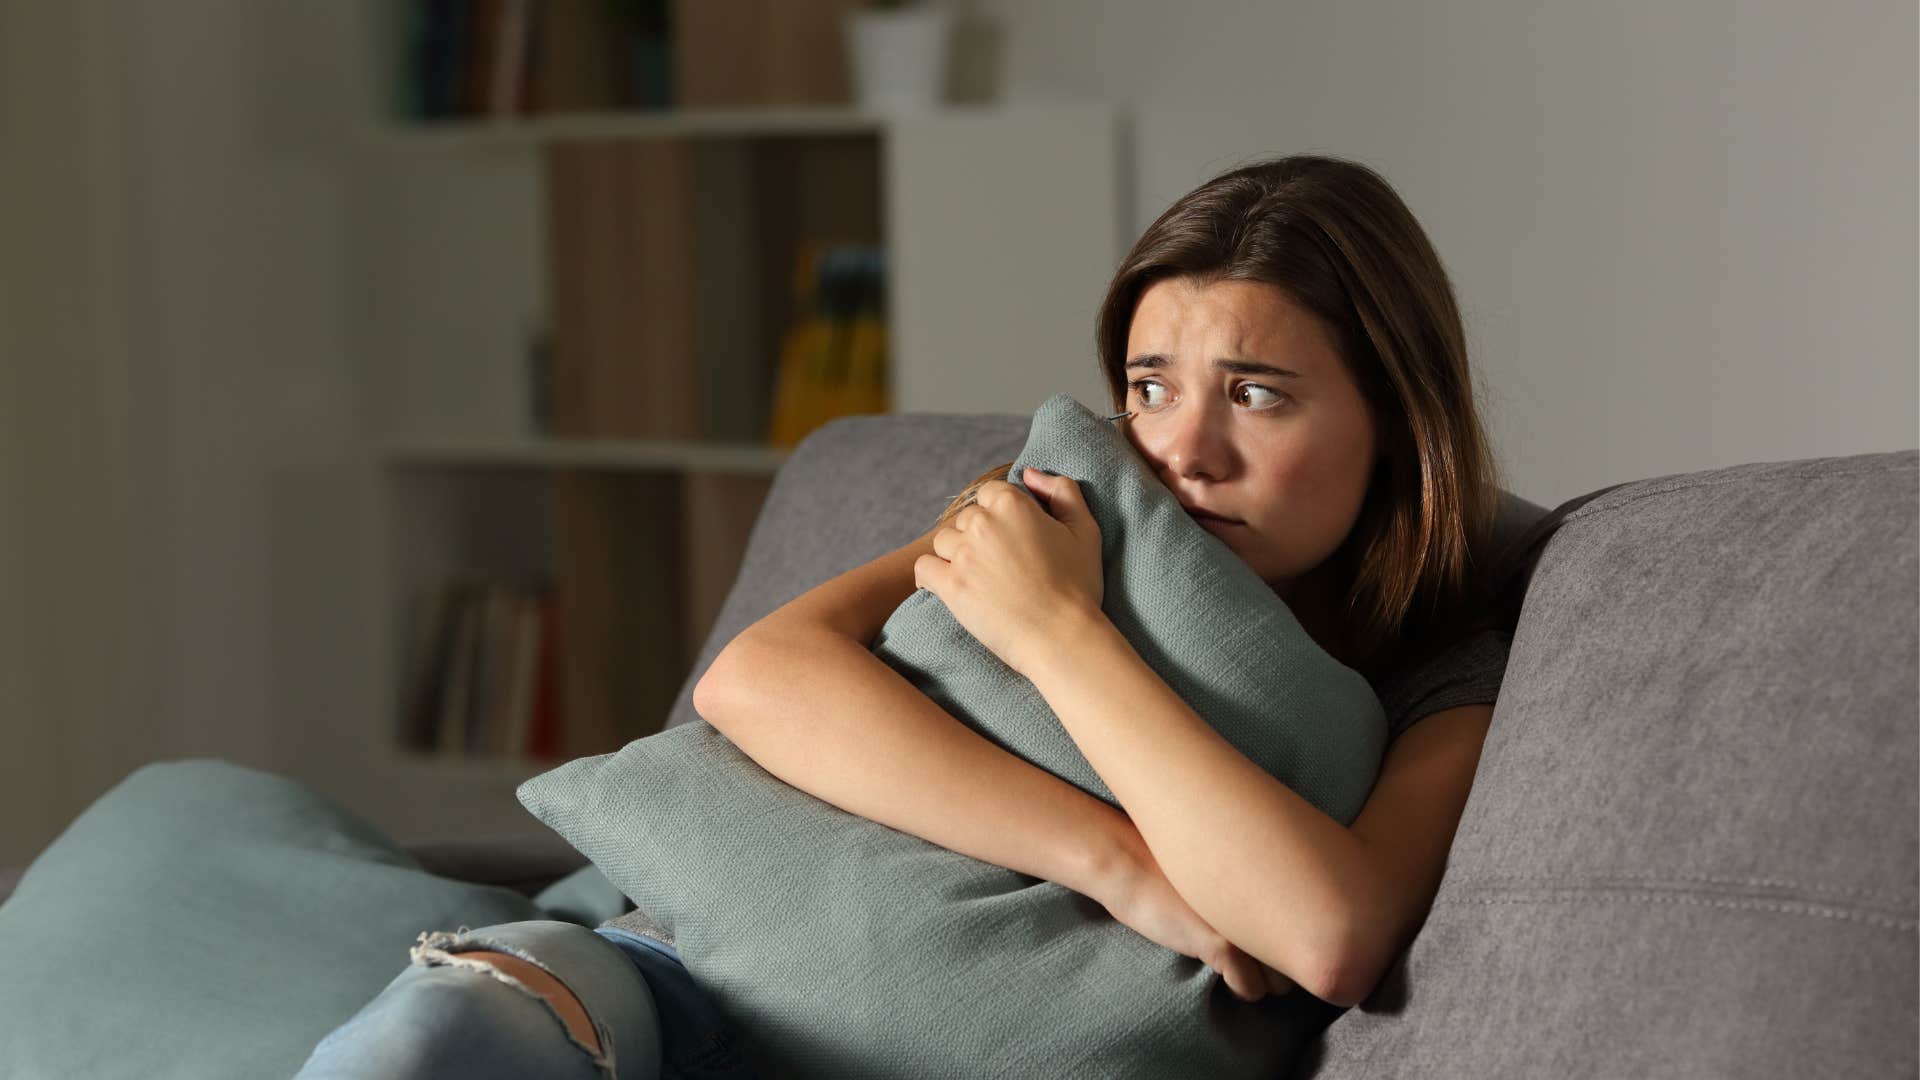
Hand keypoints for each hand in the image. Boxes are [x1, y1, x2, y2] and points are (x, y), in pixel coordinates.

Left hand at [914, 467, 1103, 678]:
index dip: (1001, 514)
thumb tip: (1030, 473)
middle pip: (965, 518)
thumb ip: (1062, 491)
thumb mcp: (1085, 530)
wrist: (1062, 637)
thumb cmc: (1078, 586)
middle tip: (1000, 564)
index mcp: (1012, 503)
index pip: (990, 493)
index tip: (1013, 538)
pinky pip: (924, 569)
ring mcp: (963, 555)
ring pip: (943, 542)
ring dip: (956, 555)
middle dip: (979, 536)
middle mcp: (982, 523)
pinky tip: (945, 585)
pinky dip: (931, 576)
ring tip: (980, 578)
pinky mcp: (950, 585)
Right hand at [1093, 828, 1296, 1003]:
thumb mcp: (1226, 873)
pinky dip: (1240, 987)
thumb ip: (1257, 889)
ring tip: (1239, 963)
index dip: (1294, 939)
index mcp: (1273, 879)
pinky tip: (1221, 969)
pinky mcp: (1223, 946)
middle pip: (1302, 958)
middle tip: (1256, 954)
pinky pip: (1251, 989)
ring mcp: (1249, 925)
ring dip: (1263, 979)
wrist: (1131, 864)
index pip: (1312, 926)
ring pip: (1281, 982)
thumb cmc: (1175, 865)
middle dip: (1282, 963)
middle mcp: (1268, 901)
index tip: (1275, 939)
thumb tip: (1280, 922)